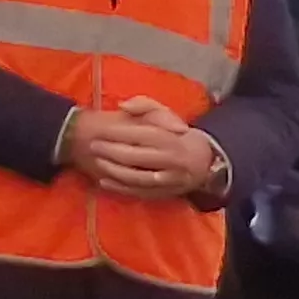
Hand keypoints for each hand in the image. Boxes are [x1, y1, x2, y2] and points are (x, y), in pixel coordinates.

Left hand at [65, 102, 212, 199]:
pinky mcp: (165, 193)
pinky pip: (140, 192)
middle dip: (111, 152)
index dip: (117, 134)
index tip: (100, 131)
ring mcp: (169, 179)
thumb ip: (144, 105)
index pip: (139, 135)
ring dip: (114, 171)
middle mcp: (170, 159)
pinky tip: (105, 182)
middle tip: (93, 146)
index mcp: (170, 138)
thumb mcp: (166, 113)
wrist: (204, 162)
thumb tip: (122, 106)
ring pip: (136, 178)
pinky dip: (121, 188)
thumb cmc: (177, 135)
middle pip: (135, 157)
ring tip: (98, 162)